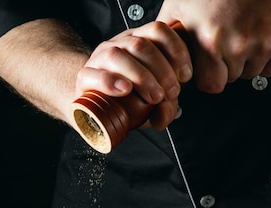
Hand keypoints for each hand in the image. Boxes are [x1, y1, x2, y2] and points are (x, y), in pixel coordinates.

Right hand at [75, 21, 191, 128]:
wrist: (94, 107)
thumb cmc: (128, 101)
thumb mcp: (154, 103)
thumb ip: (165, 108)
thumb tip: (164, 113)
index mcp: (139, 43)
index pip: (159, 31)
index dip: (176, 50)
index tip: (185, 75)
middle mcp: (120, 46)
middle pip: (142, 45)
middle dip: (162, 70)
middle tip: (171, 92)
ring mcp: (100, 59)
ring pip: (118, 54)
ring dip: (141, 76)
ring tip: (154, 96)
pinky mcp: (85, 76)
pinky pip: (95, 74)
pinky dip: (111, 81)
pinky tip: (125, 90)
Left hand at [157, 0, 270, 92]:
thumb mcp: (179, 7)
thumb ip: (169, 37)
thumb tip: (156, 57)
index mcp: (211, 41)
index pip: (211, 85)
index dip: (209, 76)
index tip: (208, 66)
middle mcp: (238, 45)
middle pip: (231, 79)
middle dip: (227, 66)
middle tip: (226, 43)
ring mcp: (263, 45)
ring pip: (251, 73)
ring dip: (246, 61)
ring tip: (241, 35)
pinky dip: (266, 57)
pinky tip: (257, 38)